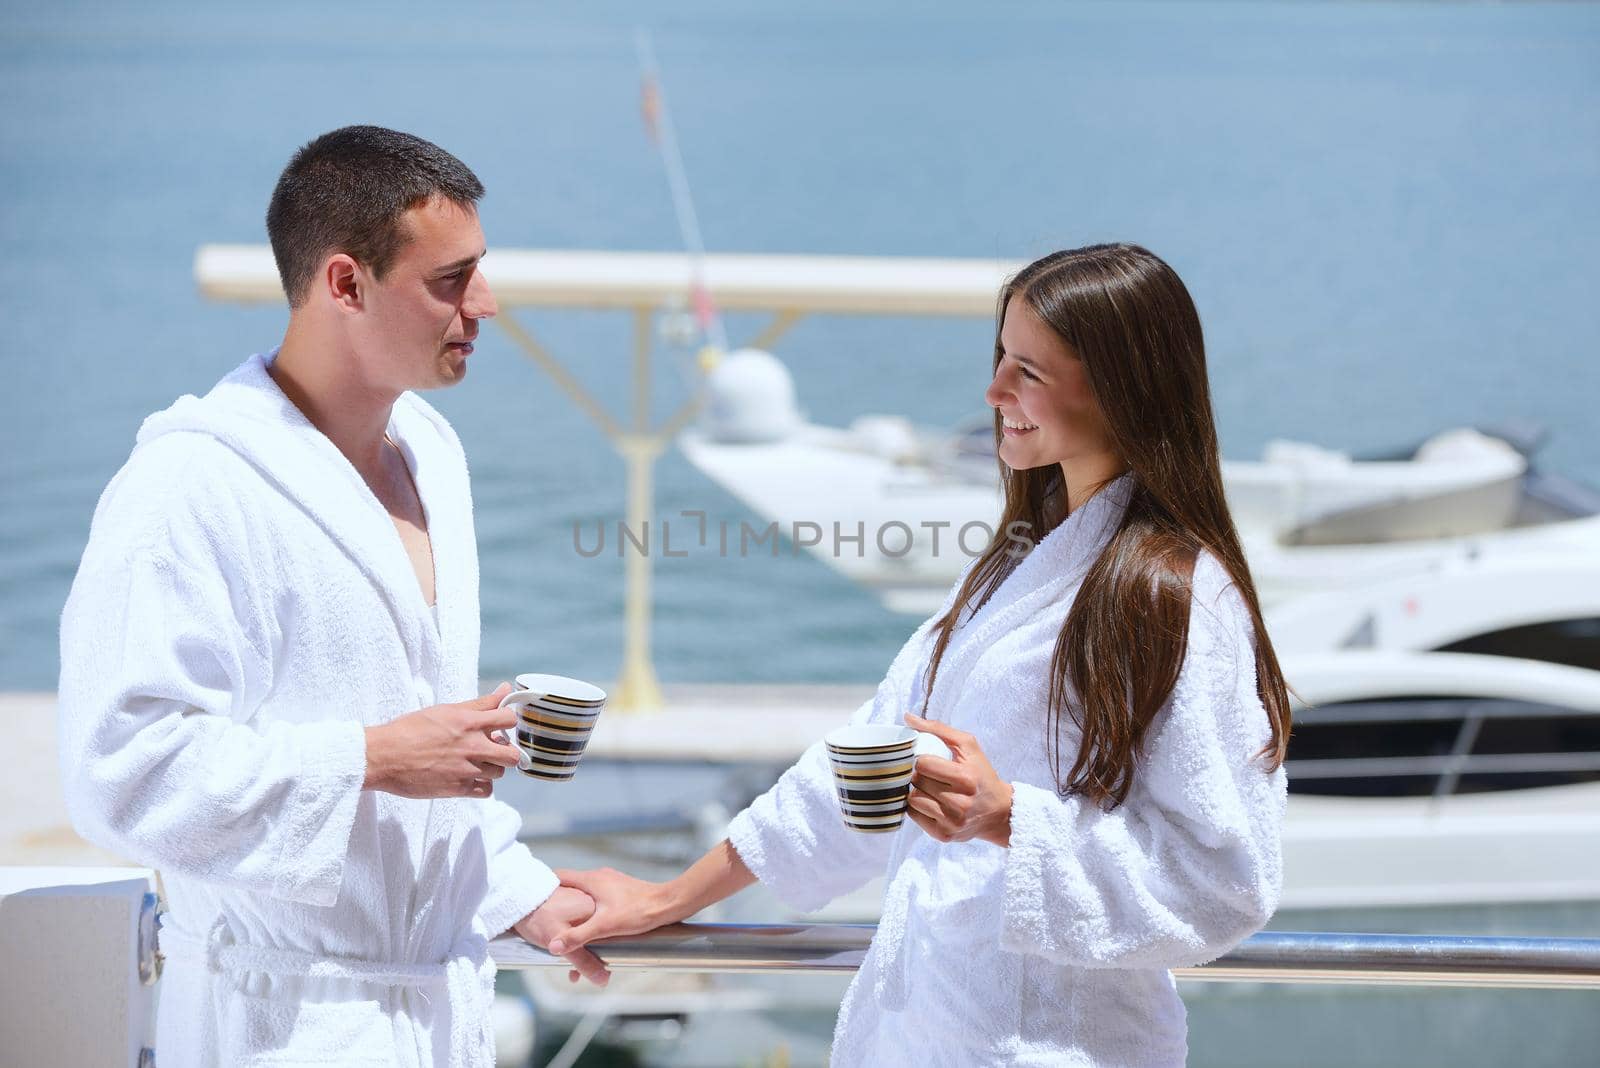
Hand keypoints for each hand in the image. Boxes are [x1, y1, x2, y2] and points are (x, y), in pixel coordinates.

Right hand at [363, 683, 520, 797]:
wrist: (383, 756)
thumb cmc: (410, 730)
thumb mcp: (446, 710)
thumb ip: (480, 703)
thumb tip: (506, 687)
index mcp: (469, 722)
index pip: (509, 719)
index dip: (507, 722)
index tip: (499, 725)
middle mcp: (472, 746)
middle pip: (512, 754)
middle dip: (505, 750)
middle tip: (491, 748)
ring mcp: (466, 770)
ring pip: (500, 772)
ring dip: (492, 767)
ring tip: (475, 762)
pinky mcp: (458, 789)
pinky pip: (486, 791)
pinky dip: (482, 785)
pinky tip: (471, 777)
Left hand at [512, 886, 611, 985]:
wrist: (515, 901)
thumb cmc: (537, 917)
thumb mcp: (560, 942)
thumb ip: (583, 961)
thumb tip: (603, 979)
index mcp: (594, 907)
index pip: (610, 935)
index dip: (606, 956)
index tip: (599, 971)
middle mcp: (591, 902)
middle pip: (598, 936)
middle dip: (589, 958)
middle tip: (576, 974)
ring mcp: (580, 903)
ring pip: (587, 934)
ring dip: (579, 953)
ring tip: (568, 969)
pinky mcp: (569, 906)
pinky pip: (577, 928)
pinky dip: (571, 942)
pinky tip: (561, 953)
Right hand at [543, 867, 680, 974]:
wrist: (670, 904)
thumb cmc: (639, 912)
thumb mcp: (605, 926)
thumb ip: (578, 936)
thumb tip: (554, 947)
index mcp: (592, 880)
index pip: (559, 877)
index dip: (544, 887)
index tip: (534, 899)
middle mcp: (600, 877)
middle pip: (571, 886)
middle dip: (559, 901)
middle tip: (548, 916)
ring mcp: (612, 882)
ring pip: (586, 893)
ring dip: (577, 907)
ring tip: (569, 925)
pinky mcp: (622, 890)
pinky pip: (599, 897)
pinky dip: (592, 909)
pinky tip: (595, 924)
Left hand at [904, 714, 1013, 846]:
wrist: (998, 812)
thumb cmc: (980, 774)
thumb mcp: (968, 746)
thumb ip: (939, 729)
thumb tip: (907, 717)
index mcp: (966, 778)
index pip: (924, 764)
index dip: (921, 760)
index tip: (926, 760)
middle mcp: (959, 802)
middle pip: (917, 782)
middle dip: (918, 775)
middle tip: (926, 774)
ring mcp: (951, 821)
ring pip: (912, 800)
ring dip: (915, 791)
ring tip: (927, 788)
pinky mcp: (944, 835)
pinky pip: (914, 817)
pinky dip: (916, 807)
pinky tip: (928, 802)